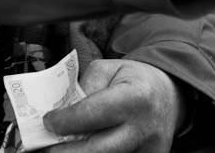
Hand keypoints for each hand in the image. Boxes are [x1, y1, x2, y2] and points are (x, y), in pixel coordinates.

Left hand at [42, 59, 185, 152]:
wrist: (168, 96)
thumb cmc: (132, 79)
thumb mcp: (107, 70)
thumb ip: (85, 89)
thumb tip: (61, 113)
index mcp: (134, 97)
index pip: (92, 114)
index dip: (65, 121)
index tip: (47, 122)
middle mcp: (143, 129)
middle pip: (96, 151)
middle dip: (65, 152)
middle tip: (46, 148)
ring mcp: (149, 151)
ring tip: (62, 147)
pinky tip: (83, 149)